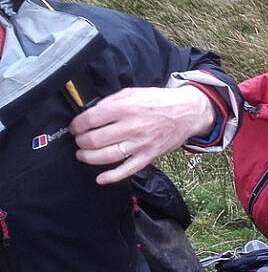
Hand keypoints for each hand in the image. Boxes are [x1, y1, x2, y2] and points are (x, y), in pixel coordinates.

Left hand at [69, 86, 216, 184]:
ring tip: (83, 154)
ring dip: (88, 158)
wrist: (188, 112)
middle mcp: (132, 126)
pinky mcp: (149, 155)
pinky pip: (128, 170)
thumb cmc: (160, 102)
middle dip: (80, 142)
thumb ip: (111, 101)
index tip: (75, 127)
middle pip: (94, 140)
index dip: (76, 125)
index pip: (90, 120)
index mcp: (126, 108)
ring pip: (106, 156)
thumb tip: (91, 113)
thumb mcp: (133, 92)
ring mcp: (141, 143)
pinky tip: (101, 179)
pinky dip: (112, 177)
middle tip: (80, 140)